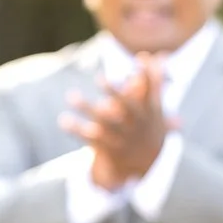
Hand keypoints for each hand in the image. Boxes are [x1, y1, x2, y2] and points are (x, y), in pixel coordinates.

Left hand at [63, 59, 172, 189]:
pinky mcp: (109, 148)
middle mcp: (137, 123)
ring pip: (104, 123)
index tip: (139, 58)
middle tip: (99, 78)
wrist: (151, 168)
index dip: (147, 75)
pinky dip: (76, 129)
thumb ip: (155, 80)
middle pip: (126, 107)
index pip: (152, 90)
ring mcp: (123, 136)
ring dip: (87, 109)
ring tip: (71, 96)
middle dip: (113, 92)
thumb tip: (159, 54)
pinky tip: (63, 120)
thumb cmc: (150, 129)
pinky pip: (90, 138)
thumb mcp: (157, 107)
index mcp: (150, 111)